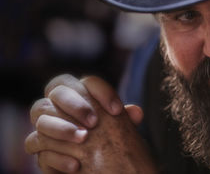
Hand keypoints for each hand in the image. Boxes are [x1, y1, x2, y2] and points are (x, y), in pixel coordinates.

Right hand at [25, 74, 156, 172]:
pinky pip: (34, 144)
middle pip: (57, 91)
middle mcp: (57, 103)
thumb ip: (126, 118)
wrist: (96, 162)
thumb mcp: (120, 128)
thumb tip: (136, 112)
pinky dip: (56, 155)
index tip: (117, 110)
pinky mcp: (38, 146)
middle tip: (94, 122)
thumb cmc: (108, 138)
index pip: (87, 82)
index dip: (102, 92)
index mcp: (80, 92)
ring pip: (41, 115)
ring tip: (83, 139)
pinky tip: (76, 165)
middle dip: (76, 105)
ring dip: (62, 128)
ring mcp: (44, 123)